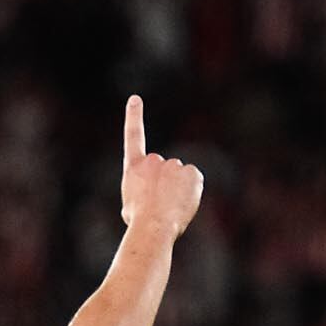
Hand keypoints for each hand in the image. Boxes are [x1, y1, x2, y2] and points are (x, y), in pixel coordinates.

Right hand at [120, 96, 203, 241]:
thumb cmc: (138, 222)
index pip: (133, 137)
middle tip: (158, 205)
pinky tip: (182, 204)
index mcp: (134, 168)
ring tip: (169, 208)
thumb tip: (152, 195)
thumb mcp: (131, 206)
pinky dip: (191, 192)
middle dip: (164, 184)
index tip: (135, 99)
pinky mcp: (191, 172)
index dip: (134, 116)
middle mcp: (153, 160)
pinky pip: (194, 181)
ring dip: (177, 190)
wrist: (152, 226)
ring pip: (179, 178)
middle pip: (164, 170)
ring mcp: (173, 165)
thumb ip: (141, 191)